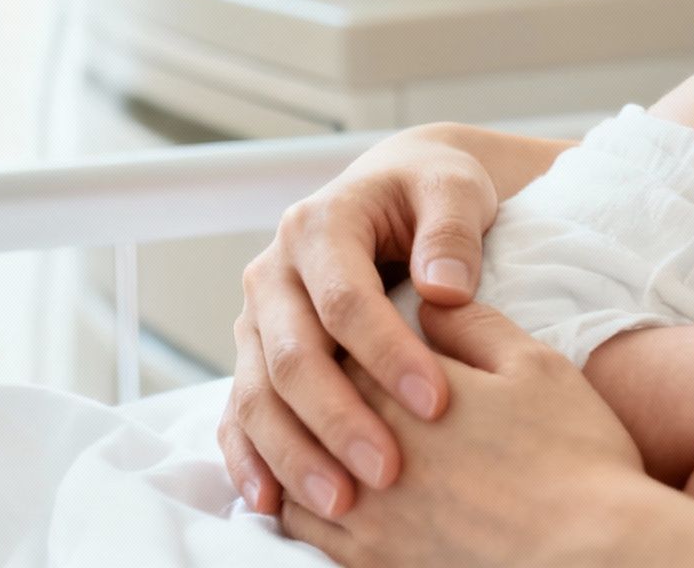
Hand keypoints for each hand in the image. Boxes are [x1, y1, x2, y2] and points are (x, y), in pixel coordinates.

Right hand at [218, 131, 500, 519]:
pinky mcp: (255, 355)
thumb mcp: (453, 189)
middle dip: (338, 420)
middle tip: (389, 470)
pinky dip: (251, 458)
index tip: (438, 402)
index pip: (345, 301)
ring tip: (344, 502)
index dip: (388, 354)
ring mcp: (258, 319)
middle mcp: (274, 274)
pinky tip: (273, 503)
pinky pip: (239, 412)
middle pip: (292, 357)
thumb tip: (442, 290)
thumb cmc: (431, 192)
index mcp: (319, 227)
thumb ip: (451, 231)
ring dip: (295, 453)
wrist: (396, 190)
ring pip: (258, 394)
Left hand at [280, 302, 646, 567]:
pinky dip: (307, 508)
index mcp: (394, 389)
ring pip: (296, 472)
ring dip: (306, 450)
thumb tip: (425, 302)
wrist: (592, 552)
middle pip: (306, 406)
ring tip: (339, 441)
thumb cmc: (572, 452)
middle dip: (320, 390)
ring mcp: (363, 516)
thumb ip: (469, 326)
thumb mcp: (534, 365)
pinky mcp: (372, 564)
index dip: (348, 334)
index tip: (366, 328)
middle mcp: (362, 451)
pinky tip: (338, 498)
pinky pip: (305, 533)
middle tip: (350, 381)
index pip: (335, 345)